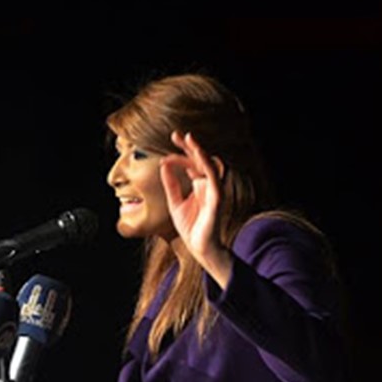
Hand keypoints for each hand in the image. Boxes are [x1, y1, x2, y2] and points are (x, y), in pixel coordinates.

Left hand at [160, 132, 232, 287]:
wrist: (198, 247)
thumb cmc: (189, 226)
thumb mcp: (175, 201)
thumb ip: (171, 184)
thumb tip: (164, 165)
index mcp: (199, 184)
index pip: (190, 163)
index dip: (180, 154)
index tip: (168, 148)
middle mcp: (207, 184)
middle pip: (200, 160)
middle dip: (190, 147)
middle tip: (178, 134)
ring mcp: (213, 191)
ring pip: (209, 166)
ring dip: (200, 153)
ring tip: (190, 141)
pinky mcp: (217, 199)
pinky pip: (214, 181)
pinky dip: (206, 169)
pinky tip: (199, 159)